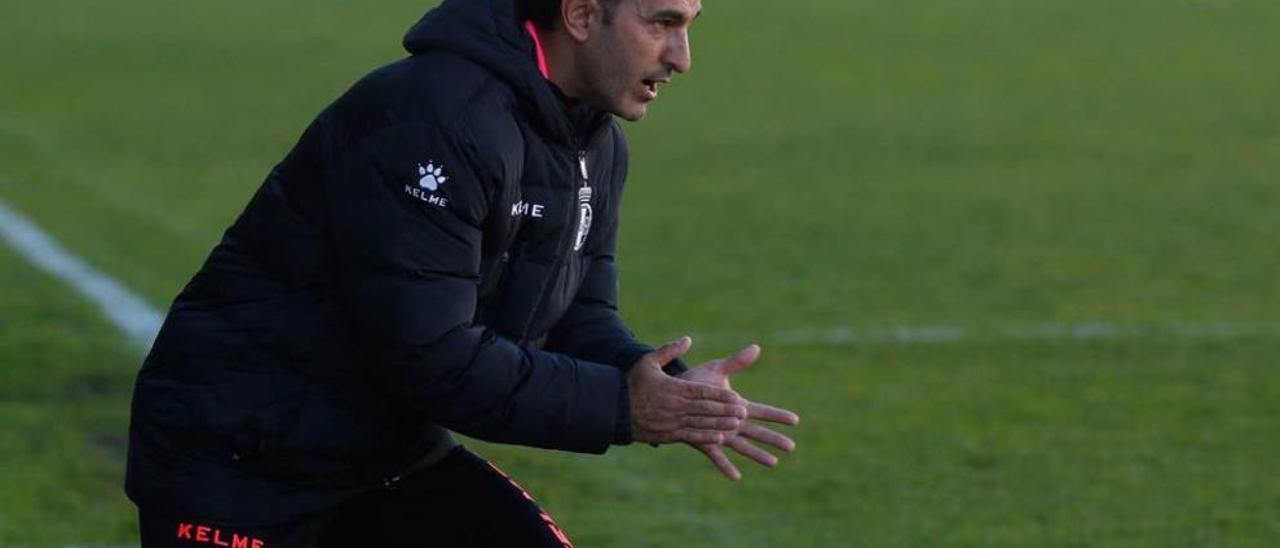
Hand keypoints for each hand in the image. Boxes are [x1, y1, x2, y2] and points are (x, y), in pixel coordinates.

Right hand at [628, 337, 747, 444]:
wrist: (614, 408)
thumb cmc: (633, 383)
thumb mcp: (648, 361)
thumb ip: (669, 350)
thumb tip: (687, 340)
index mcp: (673, 388)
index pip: (702, 392)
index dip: (720, 396)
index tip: (737, 397)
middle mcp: (675, 406)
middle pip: (705, 409)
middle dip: (726, 411)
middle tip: (744, 413)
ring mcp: (672, 421)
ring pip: (701, 423)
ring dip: (720, 424)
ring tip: (736, 425)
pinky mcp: (668, 434)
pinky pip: (691, 436)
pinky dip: (706, 437)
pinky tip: (720, 439)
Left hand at [681, 343, 799, 480]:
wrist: (670, 395)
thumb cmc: (696, 382)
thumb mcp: (717, 369)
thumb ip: (736, 362)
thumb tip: (756, 347)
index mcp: (737, 406)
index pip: (762, 411)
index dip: (778, 415)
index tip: (795, 419)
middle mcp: (731, 422)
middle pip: (757, 431)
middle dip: (774, 438)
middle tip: (792, 446)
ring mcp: (718, 433)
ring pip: (742, 446)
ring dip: (757, 454)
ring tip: (773, 463)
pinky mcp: (703, 440)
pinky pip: (716, 455)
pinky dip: (725, 465)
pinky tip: (735, 477)